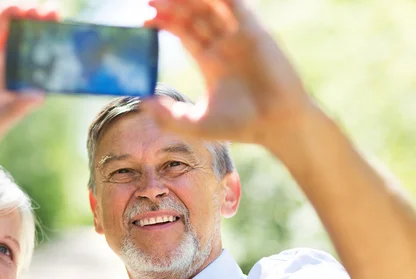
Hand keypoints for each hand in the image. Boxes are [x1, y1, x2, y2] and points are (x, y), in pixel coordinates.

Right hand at [0, 2, 56, 165]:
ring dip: (8, 15)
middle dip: (31, 22)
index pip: (33, 55)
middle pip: (17, 37)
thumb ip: (16, 109)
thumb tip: (39, 94)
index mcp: (13, 82)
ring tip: (22, 5)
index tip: (59, 28)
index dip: (44, 41)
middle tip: (47, 9)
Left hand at [143, 0, 315, 147]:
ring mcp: (239, 36)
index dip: (164, 21)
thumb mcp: (196, 124)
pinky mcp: (255, 32)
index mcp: (209, 60)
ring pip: (211, 6)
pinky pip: (235, 5)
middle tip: (149, 0)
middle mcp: (223, 44)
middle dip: (172, 4)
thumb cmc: (240, 126)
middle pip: (193, 14)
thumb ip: (168, 116)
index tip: (143, 17)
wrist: (276, 124)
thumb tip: (141, 104)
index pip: (183, 31)